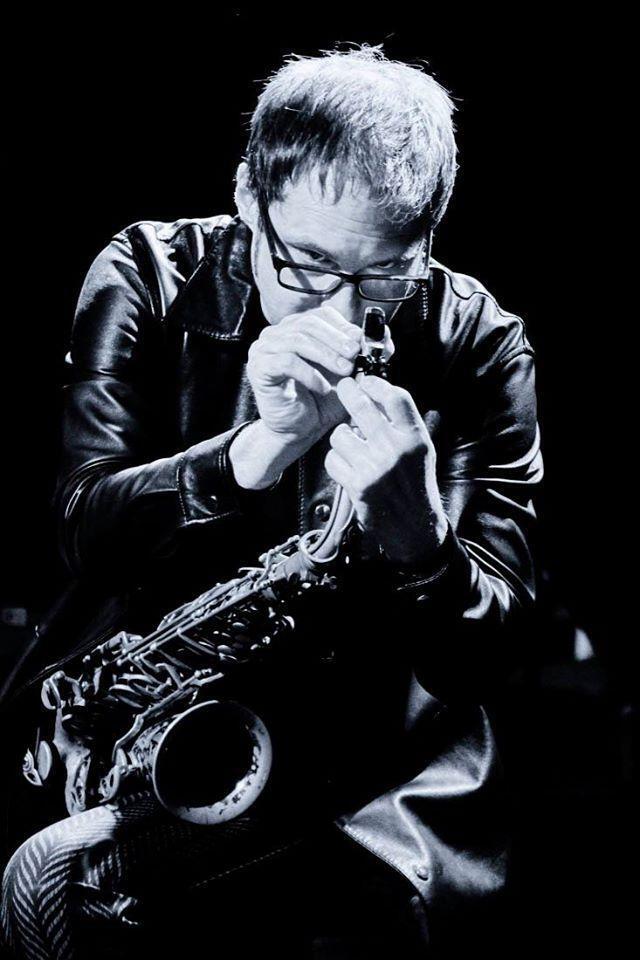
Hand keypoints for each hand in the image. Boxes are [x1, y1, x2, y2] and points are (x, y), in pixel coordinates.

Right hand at [246, 305, 361, 444]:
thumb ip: (366, 355)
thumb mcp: (351, 376)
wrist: (299, 432)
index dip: (343, 327)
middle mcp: (278, 333)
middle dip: (336, 339)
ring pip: (298, 339)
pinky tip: (322, 387)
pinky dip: (308, 373)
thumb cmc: (322, 403)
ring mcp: (265, 348)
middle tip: (355, 356)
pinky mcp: (259, 367)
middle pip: (309, 323)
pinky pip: (286, 361)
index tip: (361, 343)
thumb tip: (385, 334)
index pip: (322, 315)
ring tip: (345, 371)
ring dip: (326, 354)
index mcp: (298, 329)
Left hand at [325, 376, 448, 563]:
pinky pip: (332, 459)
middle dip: (348, 393)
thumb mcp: (421, 450)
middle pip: (361, 406)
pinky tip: (348, 468)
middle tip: (344, 389)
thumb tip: (377, 393)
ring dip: (342, 438)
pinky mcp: (357, 485)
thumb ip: (403, 424)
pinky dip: (336, 462)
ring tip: (353, 447)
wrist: (415, 526)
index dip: (376, 384)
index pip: (395, 397)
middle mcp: (396, 450)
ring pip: (340, 434)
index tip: (366, 381)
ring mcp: (375, 468)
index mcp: (415, 438)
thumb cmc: (415, 483)